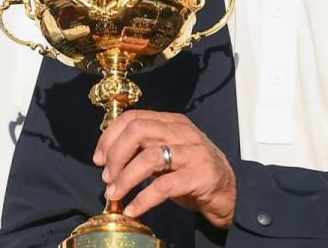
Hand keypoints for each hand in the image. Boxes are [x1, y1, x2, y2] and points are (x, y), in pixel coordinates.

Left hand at [94, 109, 235, 228]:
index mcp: (172, 122)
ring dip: (125, 177)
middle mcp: (182, 132)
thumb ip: (146, 148)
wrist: (228, 191)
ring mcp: (193, 153)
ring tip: (114, 193)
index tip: (98, 158)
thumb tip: (109, 157)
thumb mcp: (169, 153)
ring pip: (149, 157)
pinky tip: (133, 209)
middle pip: (138, 131)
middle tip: (106, 177)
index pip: (133, 117)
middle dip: (116, 154)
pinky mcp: (199, 175)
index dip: (110, 136)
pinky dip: (143, 199)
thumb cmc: (192, 172)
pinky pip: (164, 186)